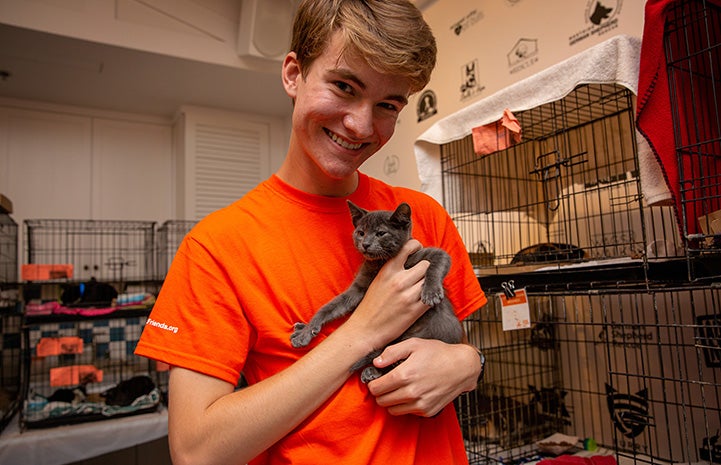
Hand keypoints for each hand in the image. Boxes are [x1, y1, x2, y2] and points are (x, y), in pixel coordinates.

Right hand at [346, 240, 430, 349]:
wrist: (365, 330)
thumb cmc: (371, 305)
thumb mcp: (378, 281)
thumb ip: (393, 270)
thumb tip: (411, 260)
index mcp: (388, 270)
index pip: (409, 247)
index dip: (417, 248)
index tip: (417, 253)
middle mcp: (399, 280)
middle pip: (426, 264)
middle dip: (425, 270)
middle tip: (420, 276)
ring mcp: (408, 295)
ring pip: (430, 280)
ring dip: (428, 284)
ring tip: (420, 289)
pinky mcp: (414, 311)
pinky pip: (431, 297)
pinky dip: (429, 297)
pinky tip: (422, 300)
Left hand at [366, 338, 480, 416]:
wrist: (462, 367)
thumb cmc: (438, 353)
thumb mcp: (414, 344)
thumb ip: (392, 352)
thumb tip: (376, 363)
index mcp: (405, 375)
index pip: (376, 388)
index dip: (372, 383)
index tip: (376, 379)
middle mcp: (412, 392)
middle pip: (381, 401)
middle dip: (380, 393)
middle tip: (386, 384)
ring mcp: (420, 404)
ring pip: (392, 410)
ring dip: (391, 401)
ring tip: (398, 388)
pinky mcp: (427, 411)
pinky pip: (407, 412)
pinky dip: (405, 405)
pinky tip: (411, 393)